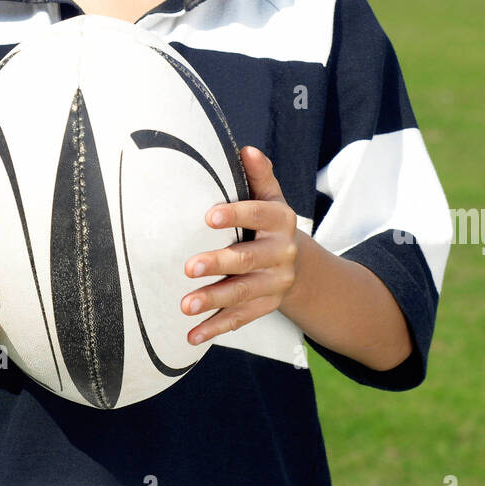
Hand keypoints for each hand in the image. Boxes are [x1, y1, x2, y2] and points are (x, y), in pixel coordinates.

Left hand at [182, 146, 299, 344]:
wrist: (299, 263)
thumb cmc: (269, 222)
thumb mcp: (271, 197)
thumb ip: (259, 175)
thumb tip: (246, 149)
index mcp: (281, 221)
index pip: (260, 215)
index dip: (236, 215)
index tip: (208, 215)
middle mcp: (282, 254)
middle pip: (248, 259)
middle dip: (219, 264)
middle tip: (188, 267)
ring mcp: (274, 283)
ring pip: (243, 293)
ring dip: (213, 300)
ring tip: (185, 305)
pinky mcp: (265, 306)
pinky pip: (240, 318)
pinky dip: (215, 328)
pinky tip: (192, 335)